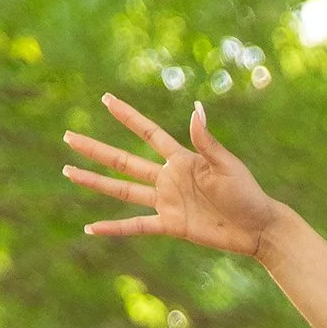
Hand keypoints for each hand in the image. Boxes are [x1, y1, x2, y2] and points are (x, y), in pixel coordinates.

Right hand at [64, 93, 282, 258]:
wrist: (257, 228)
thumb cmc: (247, 193)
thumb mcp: (227, 165)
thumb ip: (206, 140)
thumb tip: (195, 108)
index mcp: (181, 158)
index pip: (147, 133)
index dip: (127, 116)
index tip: (105, 99)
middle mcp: (168, 178)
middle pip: (123, 161)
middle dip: (96, 149)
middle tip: (68, 137)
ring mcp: (167, 202)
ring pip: (122, 190)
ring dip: (94, 182)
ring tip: (69, 172)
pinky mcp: (170, 225)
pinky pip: (136, 226)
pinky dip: (114, 228)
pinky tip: (91, 228)